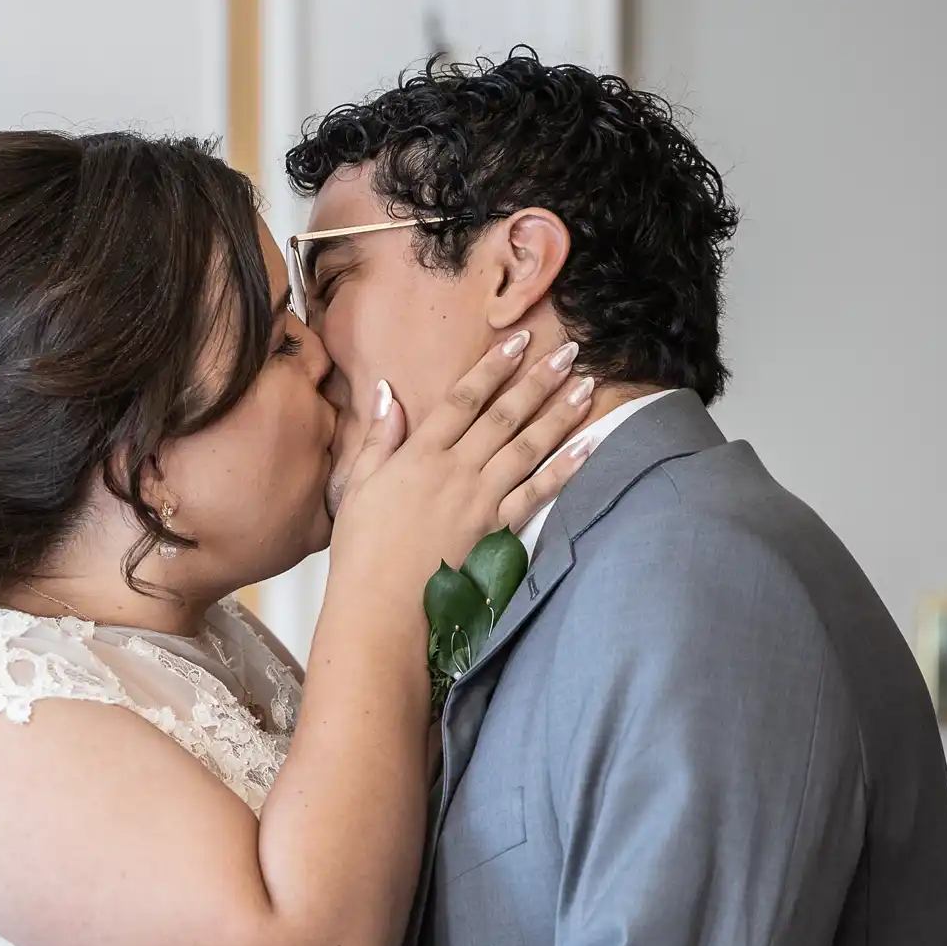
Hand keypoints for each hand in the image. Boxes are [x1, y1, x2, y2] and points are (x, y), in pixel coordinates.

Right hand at [329, 332, 597, 598]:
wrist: (381, 606)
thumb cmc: (361, 549)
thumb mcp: (357, 485)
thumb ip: (378, 436)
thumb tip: (387, 390)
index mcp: (419, 455)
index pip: (462, 398)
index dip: (492, 366)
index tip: (517, 340)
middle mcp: (456, 470)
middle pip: (504, 415)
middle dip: (537, 380)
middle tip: (568, 351)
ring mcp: (480, 500)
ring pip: (528, 447)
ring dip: (560, 414)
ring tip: (586, 386)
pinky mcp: (497, 531)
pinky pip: (538, 493)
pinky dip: (566, 468)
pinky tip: (589, 446)